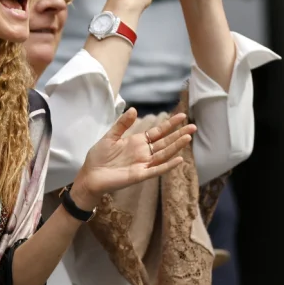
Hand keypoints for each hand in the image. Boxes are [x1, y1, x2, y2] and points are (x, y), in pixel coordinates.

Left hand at [72, 109, 196, 208]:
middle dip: (179, 134)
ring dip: (176, 147)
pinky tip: (178, 159)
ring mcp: (143, 164)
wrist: (90, 175)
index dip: (170, 124)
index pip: (158, 132)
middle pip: (165, 142)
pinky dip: (167, 165)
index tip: (182, 115)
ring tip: (188, 138)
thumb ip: (122, 125)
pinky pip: (156, 170)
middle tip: (193, 126)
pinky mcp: (140, 175)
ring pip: (164, 154)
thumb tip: (133, 109)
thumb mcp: (110, 137)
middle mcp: (143, 152)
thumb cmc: (98, 157)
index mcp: (137, 142)